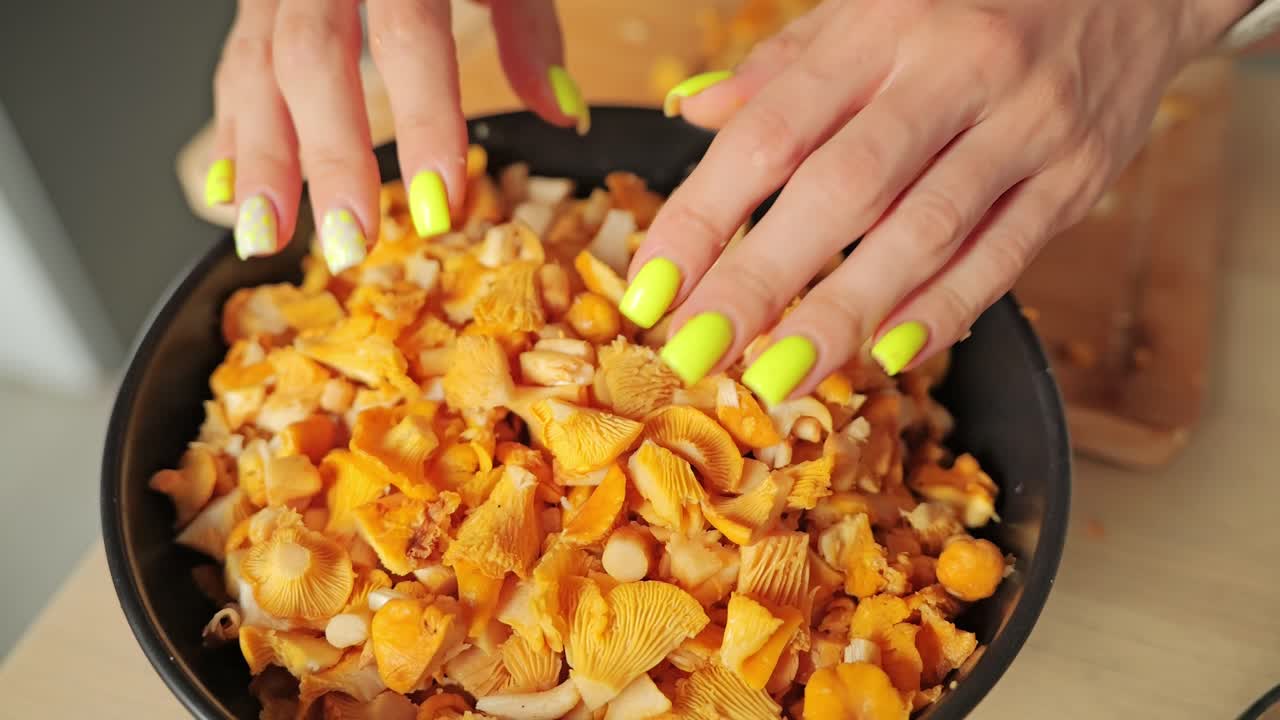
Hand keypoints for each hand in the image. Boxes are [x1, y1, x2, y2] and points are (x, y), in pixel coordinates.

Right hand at [205, 0, 584, 273]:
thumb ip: (529, 31)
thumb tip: (563, 113)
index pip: (409, 35)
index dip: (423, 123)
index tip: (438, 203)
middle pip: (312, 57)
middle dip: (329, 157)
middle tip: (350, 239)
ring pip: (252, 63)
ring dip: (259, 158)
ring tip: (267, 235)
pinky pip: (234, 61)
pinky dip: (231, 129)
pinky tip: (229, 191)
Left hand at [622, 0, 1251, 404]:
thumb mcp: (873, 6)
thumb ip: (783, 65)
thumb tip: (691, 113)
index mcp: (881, 27)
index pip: (770, 132)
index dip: (702, 216)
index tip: (650, 288)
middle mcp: (950, 71)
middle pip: (839, 191)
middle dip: (758, 280)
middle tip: (693, 353)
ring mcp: (1022, 125)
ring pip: (923, 233)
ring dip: (843, 315)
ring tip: (776, 378)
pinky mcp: (1078, 174)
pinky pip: (1005, 255)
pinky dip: (944, 311)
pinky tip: (890, 355)